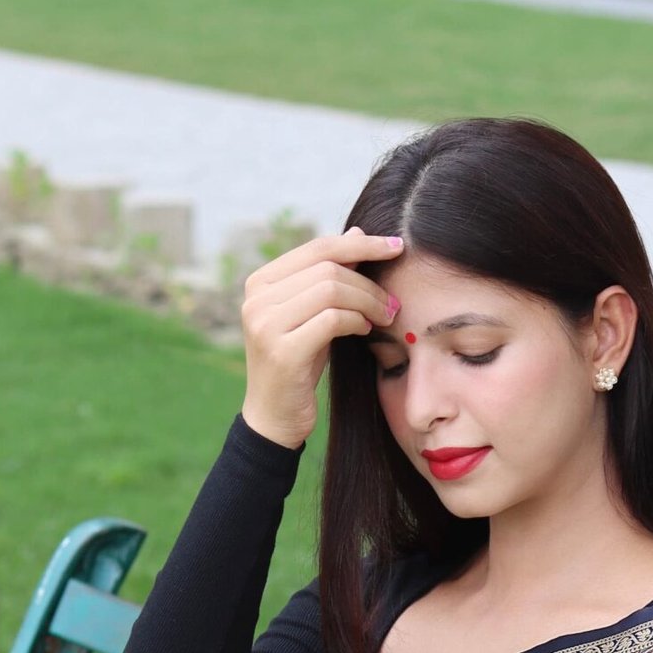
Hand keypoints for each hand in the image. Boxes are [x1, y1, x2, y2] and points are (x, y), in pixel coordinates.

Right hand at [239, 227, 404, 450]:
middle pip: (327, 267)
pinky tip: (367, 330)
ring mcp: (265, 324)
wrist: (275, 418)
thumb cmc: (298, 365)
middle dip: (368, 281)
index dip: (359, 243)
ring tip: (386, 316)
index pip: (317, 247)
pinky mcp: (282, 351)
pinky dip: (357, 321)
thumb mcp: (314, 316)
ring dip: (368, 301)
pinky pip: (332, 320)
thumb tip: (355, 233)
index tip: (395, 246)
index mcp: (261, 282)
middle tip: (393, 302)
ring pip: (332, 290)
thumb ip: (328, 277)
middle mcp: (257, 298)